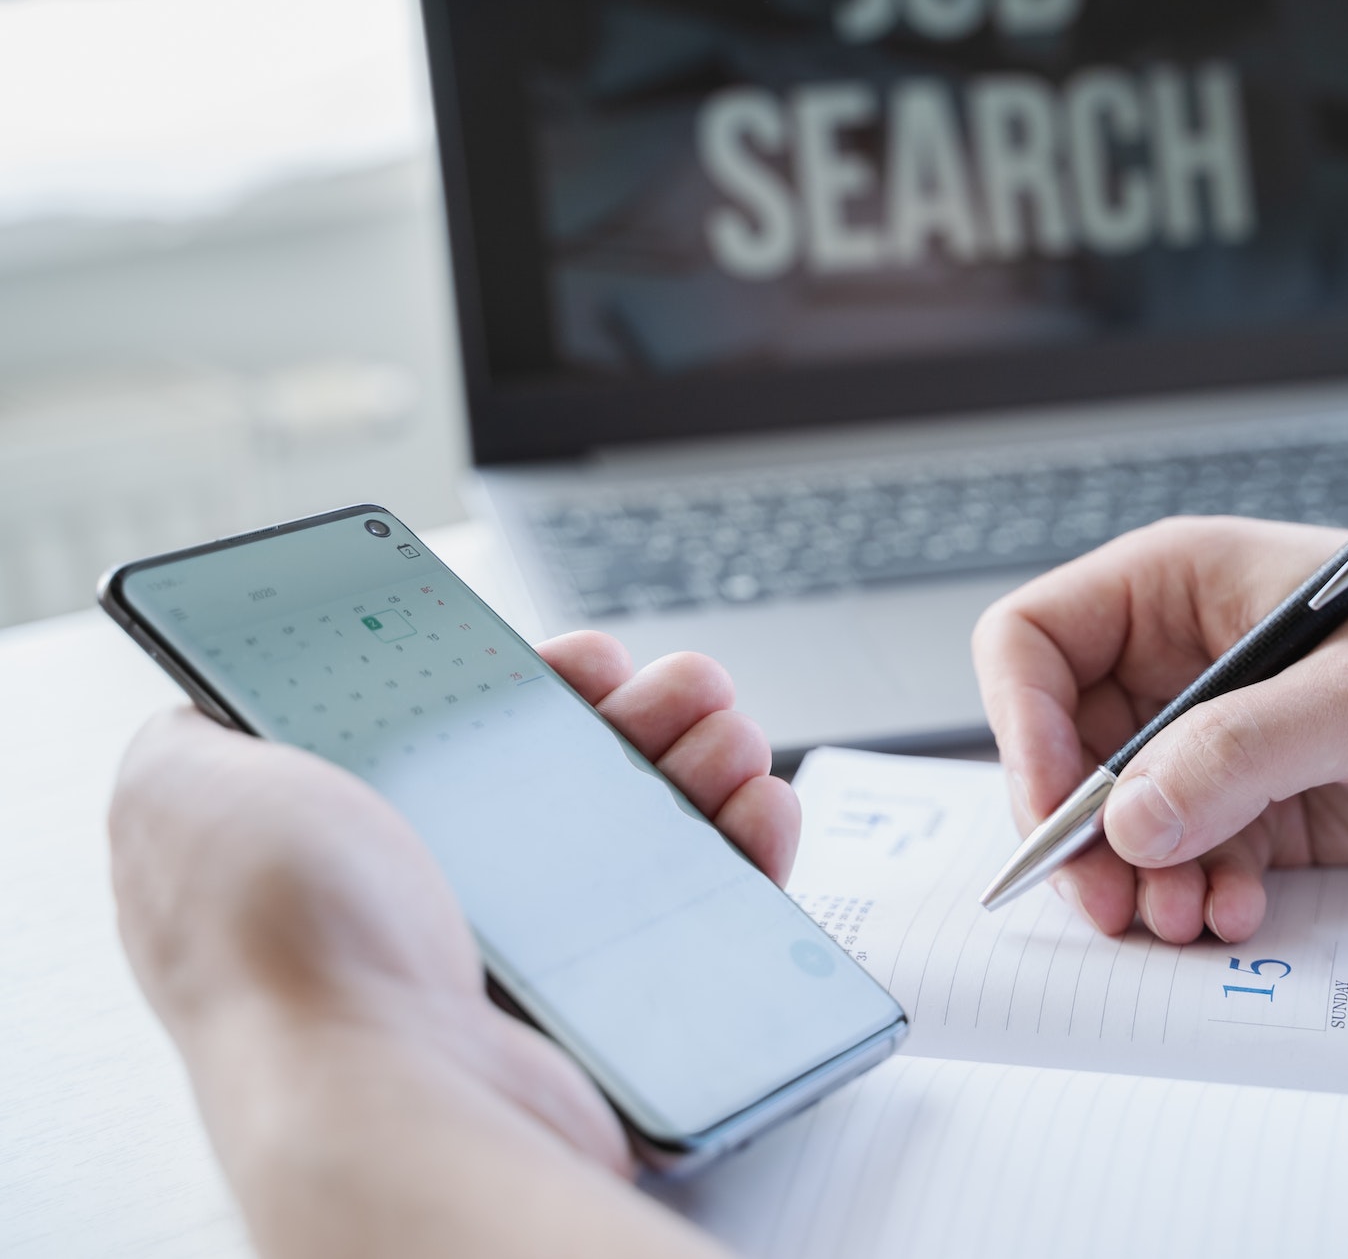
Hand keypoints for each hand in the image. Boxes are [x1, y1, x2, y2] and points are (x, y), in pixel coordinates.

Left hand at [109, 634, 797, 1184]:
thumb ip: (197, 732)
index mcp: (353, 847)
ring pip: (648, 838)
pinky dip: (744, 853)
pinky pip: (702, 920)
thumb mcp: (185, 790)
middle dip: (643, 716)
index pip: (462, 735)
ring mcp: (534, 964)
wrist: (388, 1097)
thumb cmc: (284, 953)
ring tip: (727, 736)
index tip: (580, 659)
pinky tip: (754, 808)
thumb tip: (211, 700)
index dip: (530, 683)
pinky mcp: (610, 1016)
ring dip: (703, 766)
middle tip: (682, 690)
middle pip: (572, 776)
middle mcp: (445, 904)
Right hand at [973, 517, 1347, 943]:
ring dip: (1137, 880)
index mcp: (1180, 587)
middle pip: (1063, 747)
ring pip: (1118, 821)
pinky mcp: (1256, 808)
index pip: (1035, 640)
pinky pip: (1184, 861)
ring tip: (1185, 917)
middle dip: (1077, 831)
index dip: (1024, 722)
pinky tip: (1241, 911)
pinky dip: (1195, 897)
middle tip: (1108, 899)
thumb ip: (1245, 750)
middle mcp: (1182, 662)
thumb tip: (1131, 817)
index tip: (1060, 803)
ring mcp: (1215, 740)